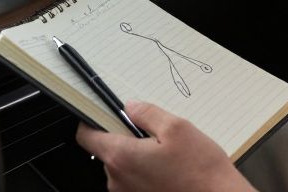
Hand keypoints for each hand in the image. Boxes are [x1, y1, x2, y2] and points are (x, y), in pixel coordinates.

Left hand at [75, 101, 254, 191]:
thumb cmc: (200, 169)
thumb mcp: (177, 128)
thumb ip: (148, 114)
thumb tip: (131, 106)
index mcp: (121, 157)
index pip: (87, 136)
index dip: (93, 121)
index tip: (106, 114)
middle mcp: (117, 180)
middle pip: (107, 150)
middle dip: (126, 138)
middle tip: (154, 133)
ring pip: (122, 165)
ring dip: (138, 156)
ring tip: (167, 154)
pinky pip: (133, 180)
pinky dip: (146, 171)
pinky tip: (169, 168)